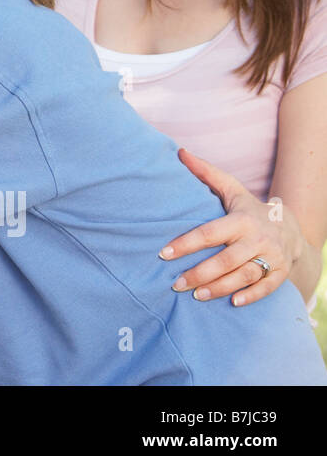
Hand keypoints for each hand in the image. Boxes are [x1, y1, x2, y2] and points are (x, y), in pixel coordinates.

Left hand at [160, 148, 301, 305]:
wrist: (291, 226)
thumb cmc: (250, 209)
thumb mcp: (232, 190)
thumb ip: (206, 173)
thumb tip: (180, 152)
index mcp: (242, 219)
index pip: (210, 233)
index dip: (186, 244)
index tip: (164, 253)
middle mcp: (258, 239)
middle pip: (226, 259)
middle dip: (200, 273)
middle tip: (176, 283)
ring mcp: (272, 257)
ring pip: (245, 276)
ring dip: (220, 287)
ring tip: (195, 296)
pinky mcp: (281, 273)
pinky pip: (267, 288)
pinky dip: (251, 296)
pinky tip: (233, 303)